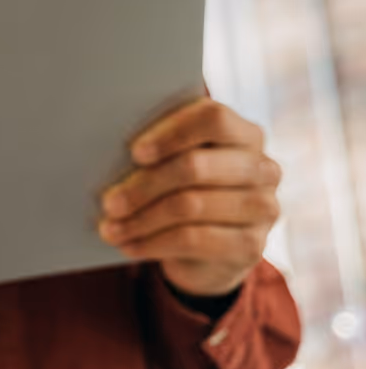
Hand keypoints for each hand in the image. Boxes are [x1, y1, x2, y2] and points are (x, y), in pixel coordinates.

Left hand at [99, 98, 281, 297]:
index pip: (214, 119)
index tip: (134, 153)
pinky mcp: (253, 246)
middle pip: (196, 167)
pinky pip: (194, 240)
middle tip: (108, 201)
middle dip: (144, 185)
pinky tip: (128, 245)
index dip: (172, 133)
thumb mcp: (173, 162)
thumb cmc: (181, 188)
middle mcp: (263, 168)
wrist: (209, 249)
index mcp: (244, 133)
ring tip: (109, 228)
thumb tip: (105, 143)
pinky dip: (153, 242)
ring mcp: (263, 207)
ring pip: (190, 206)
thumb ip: (157, 146)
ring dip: (141, 219)